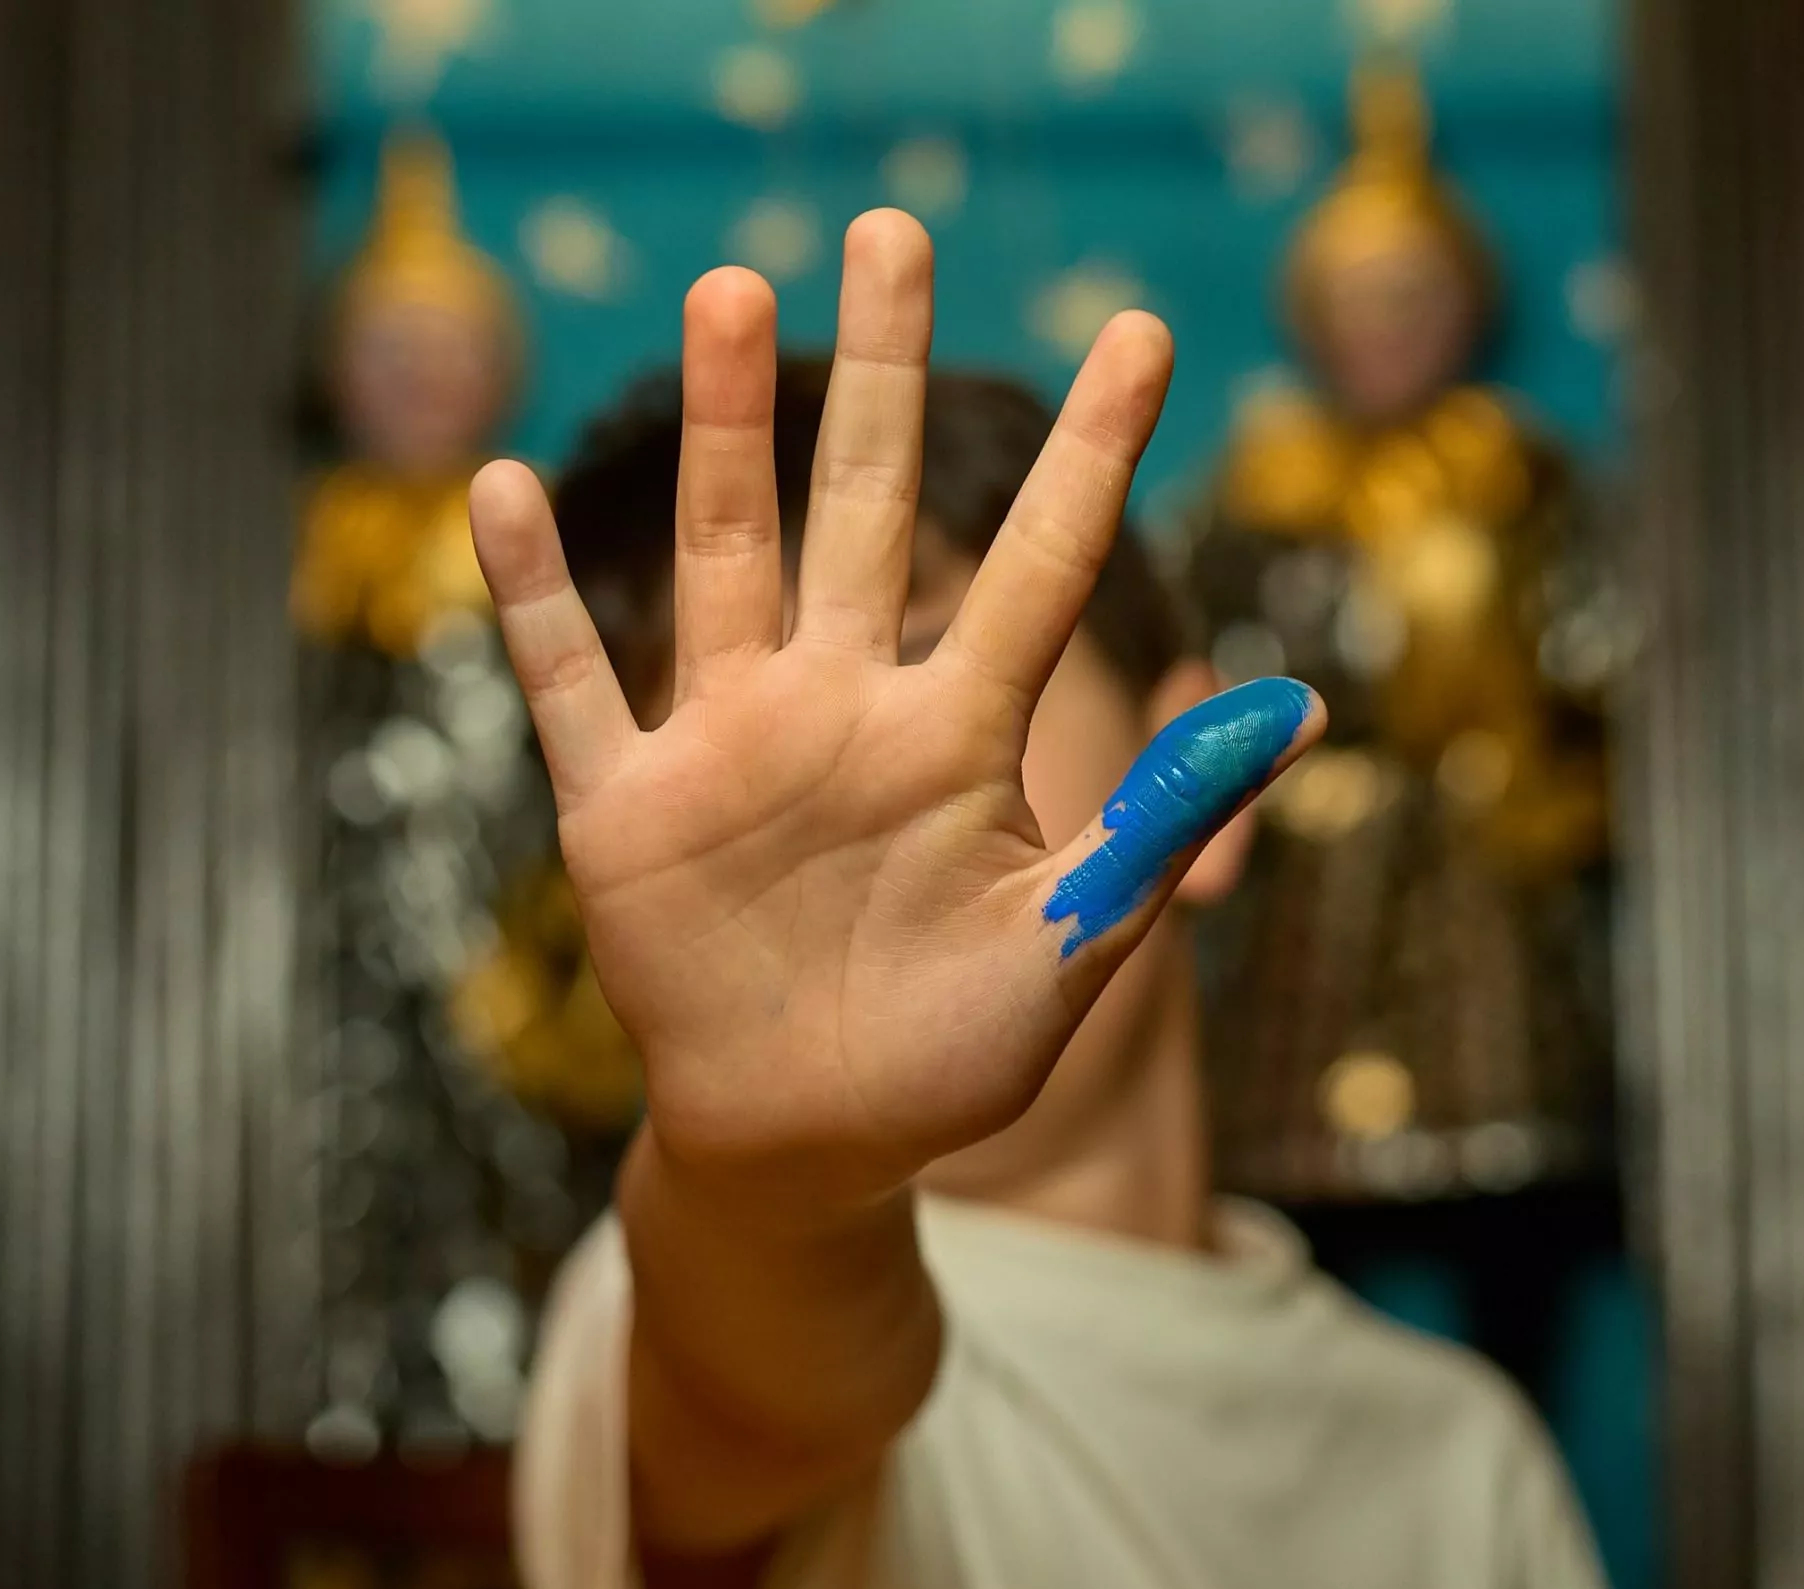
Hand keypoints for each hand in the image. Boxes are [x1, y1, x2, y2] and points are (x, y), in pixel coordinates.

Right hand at [467, 211, 1320, 1210]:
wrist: (807, 1144)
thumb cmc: (945, 1054)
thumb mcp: (1065, 947)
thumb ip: (1154, 824)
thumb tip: (1301, 711)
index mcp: (957, 736)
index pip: (1038, 566)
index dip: (1092, 455)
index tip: (1144, 332)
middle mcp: (841, 707)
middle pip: (863, 507)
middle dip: (879, 373)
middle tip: (895, 229)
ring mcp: (727, 746)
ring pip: (724, 555)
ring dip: (719, 430)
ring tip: (729, 290)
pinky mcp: (624, 808)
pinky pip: (570, 682)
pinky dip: (533, 595)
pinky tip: (501, 489)